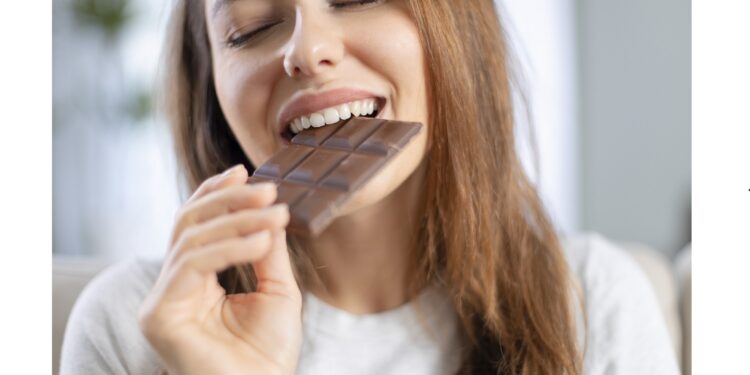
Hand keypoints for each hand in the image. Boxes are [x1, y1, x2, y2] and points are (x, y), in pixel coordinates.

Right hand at [139, 165, 301, 374]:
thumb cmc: (268, 351)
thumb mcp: (277, 290)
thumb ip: (267, 250)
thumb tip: (270, 209)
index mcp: (197, 279)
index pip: (198, 225)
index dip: (217, 194)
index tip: (245, 172)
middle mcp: (174, 285)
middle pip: (188, 223)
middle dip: (229, 201)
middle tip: (267, 190)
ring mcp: (163, 299)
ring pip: (191, 238)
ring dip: (237, 220)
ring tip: (275, 214)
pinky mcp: (159, 313)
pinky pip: (191, 264)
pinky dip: (229, 248)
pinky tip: (261, 241)